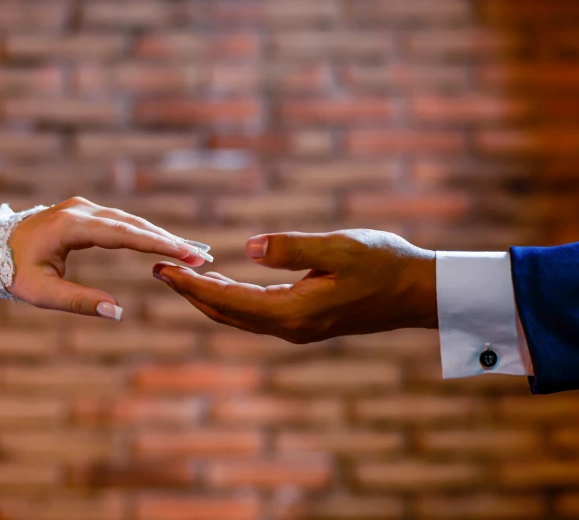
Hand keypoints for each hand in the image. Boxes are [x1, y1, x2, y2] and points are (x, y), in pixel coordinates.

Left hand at [7, 197, 207, 318]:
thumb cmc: (11, 271)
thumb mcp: (40, 293)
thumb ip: (79, 301)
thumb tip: (117, 311)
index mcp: (70, 226)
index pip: (122, 234)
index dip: (156, 244)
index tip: (183, 253)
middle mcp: (80, 210)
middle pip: (132, 223)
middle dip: (167, 240)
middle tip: (200, 255)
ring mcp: (82, 207)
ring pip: (128, 220)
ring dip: (158, 235)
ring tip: (188, 251)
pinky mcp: (84, 212)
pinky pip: (119, 220)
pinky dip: (142, 232)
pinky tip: (161, 243)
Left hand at [153, 229, 437, 342]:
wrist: (417, 292)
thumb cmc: (383, 265)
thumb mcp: (339, 248)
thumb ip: (291, 249)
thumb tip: (246, 249)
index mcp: (293, 313)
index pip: (228, 301)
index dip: (192, 286)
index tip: (163, 270)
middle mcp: (290, 328)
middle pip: (226, 314)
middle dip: (192, 294)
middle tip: (161, 272)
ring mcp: (298, 329)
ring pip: (239, 318)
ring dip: (209, 299)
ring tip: (183, 278)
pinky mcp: (306, 323)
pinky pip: (256, 315)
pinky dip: (232, 300)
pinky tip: (224, 285)